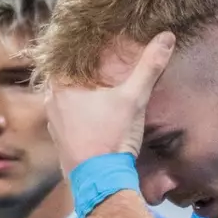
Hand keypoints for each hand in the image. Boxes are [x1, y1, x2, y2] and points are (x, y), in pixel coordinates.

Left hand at [44, 32, 175, 174]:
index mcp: (61, 87)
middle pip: (63, 80)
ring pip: (63, 102)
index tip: (92, 48)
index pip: (63, 58)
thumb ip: (149, 67)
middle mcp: (51, 104)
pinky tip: (92, 119)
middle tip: (98, 70)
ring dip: (77, 98)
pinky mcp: (59, 143)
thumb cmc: (112, 136)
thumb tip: (166, 37)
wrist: (101, 181)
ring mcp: (53, 125)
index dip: (78, 52)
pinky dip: (76, 118)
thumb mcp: (134, 98)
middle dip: (80, 76)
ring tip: (96, 93)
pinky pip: (65, 122)